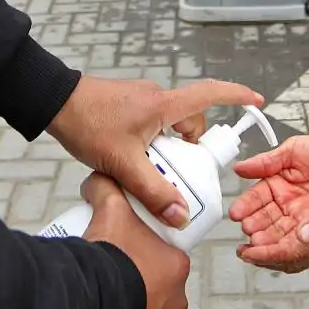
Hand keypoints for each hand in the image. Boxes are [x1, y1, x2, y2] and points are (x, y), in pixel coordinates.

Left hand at [49, 76, 263, 227]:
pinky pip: (151, 126)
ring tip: (145, 173)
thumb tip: (180, 214)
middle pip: (189, 123)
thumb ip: (153, 191)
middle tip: (178, 176)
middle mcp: (156, 97)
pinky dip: (151, 145)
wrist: (52, 101)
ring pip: (168, 127)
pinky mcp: (127, 106)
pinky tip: (131, 163)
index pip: (210, 94)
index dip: (237, 96)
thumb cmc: (88, 123)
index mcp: (163, 105)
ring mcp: (141, 100)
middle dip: (189, 150)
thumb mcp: (123, 164)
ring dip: (166, 150)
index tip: (257, 101)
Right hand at [81, 175, 188, 308]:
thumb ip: (108, 189)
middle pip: (156, 280)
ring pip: (148, 308)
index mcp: (176, 266)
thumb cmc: (110, 259)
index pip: (165, 251)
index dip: (144, 246)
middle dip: (136, 273)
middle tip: (111, 265)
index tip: (124, 245)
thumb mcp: (109, 210)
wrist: (94, 306)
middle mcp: (177, 299)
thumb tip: (101, 179)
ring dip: (132, 300)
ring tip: (106, 290)